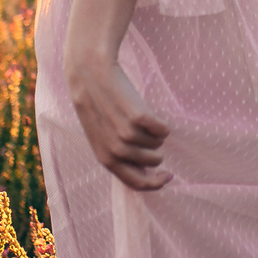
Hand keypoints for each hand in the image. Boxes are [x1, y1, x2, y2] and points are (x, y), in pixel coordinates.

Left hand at [67, 54, 171, 189]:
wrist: (89, 74)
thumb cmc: (97, 105)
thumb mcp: (102, 137)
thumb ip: (119, 156)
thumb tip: (145, 169)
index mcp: (106, 158)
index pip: (137, 183)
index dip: (155, 183)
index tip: (168, 175)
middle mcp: (116, 150)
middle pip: (153, 161)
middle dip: (156, 151)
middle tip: (147, 135)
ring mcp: (126, 134)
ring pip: (158, 144)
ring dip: (156, 134)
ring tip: (142, 119)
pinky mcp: (138, 117)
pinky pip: (163, 130)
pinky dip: (161, 124)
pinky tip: (150, 114)